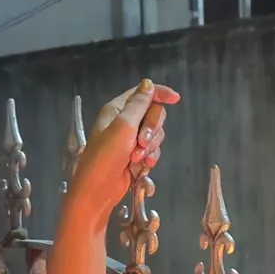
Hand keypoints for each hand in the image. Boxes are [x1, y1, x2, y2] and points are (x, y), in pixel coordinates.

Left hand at [65, 79, 178, 228]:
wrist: (99, 190)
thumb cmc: (106, 156)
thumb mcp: (123, 127)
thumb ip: (139, 104)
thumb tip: (148, 83)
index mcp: (117, 109)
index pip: (143, 93)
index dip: (160, 94)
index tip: (175, 99)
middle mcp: (125, 121)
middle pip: (154, 114)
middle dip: (152, 129)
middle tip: (142, 142)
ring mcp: (131, 139)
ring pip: (156, 134)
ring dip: (151, 147)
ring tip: (136, 159)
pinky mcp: (137, 155)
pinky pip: (154, 149)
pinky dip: (150, 157)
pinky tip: (141, 167)